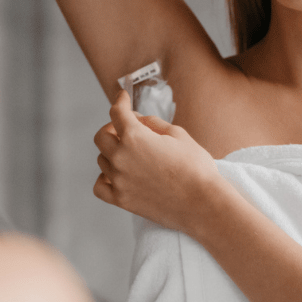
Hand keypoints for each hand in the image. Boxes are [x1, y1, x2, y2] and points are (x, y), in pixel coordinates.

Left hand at [92, 90, 220, 233]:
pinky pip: (100, 186)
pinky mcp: (121, 200)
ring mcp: (119, 180)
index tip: (123, 97)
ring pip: (102, 159)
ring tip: (130, 153)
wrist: (202, 203)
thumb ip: (153, 124)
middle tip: (125, 128)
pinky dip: (104, 178)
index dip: (120, 101)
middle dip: (112, 127)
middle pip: (101, 136)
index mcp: (135, 137)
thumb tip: (138, 120)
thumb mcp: (178, 135)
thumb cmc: (195, 168)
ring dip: (112, 152)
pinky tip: (116, 175)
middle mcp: (121, 158)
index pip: (117, 113)